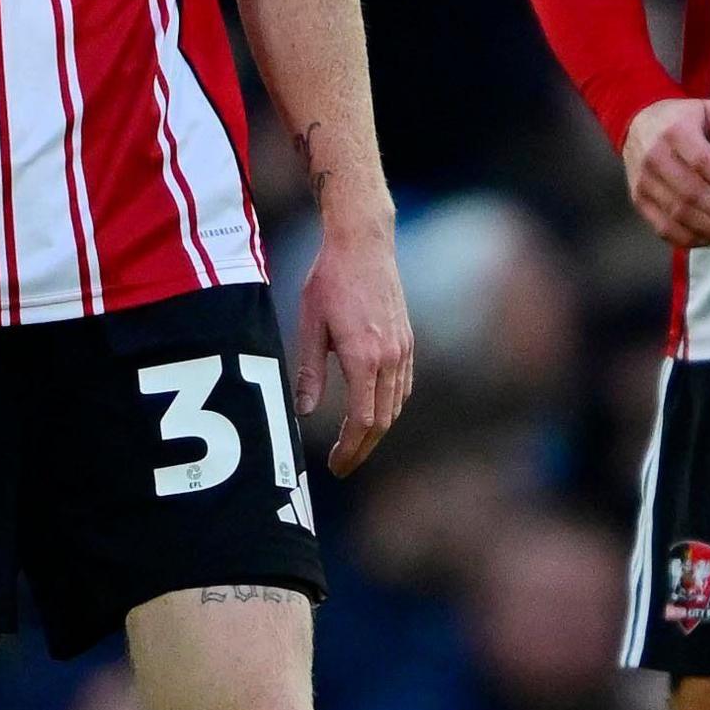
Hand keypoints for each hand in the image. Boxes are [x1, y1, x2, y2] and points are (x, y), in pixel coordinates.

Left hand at [292, 218, 414, 475]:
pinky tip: (375, 413)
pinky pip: (402, 386)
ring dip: (377, 431)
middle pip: (383, 420)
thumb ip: (308, 371)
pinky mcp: (406, 340)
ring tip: (354, 446)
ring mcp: (403, 349)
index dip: (350, 449)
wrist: (363, 243)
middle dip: (363, 448)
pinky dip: (389, 407)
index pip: (363, 420)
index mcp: (364, 357)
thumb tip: (303, 411)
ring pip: (396, 406)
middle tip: (342, 466)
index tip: (335, 466)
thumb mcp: (310, 325)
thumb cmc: (329, 280)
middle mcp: (390, 357)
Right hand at [622, 98, 709, 249]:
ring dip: (707, 231)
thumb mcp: (705, 109)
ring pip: (677, 214)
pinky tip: (708, 241)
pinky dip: (686, 239)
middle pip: (690, 193)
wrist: (635, 125)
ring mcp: (644, 182)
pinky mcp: (638, 200)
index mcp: (675, 133)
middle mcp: (655, 158)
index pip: (701, 162)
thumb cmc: (680, 120)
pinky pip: (662, 226)